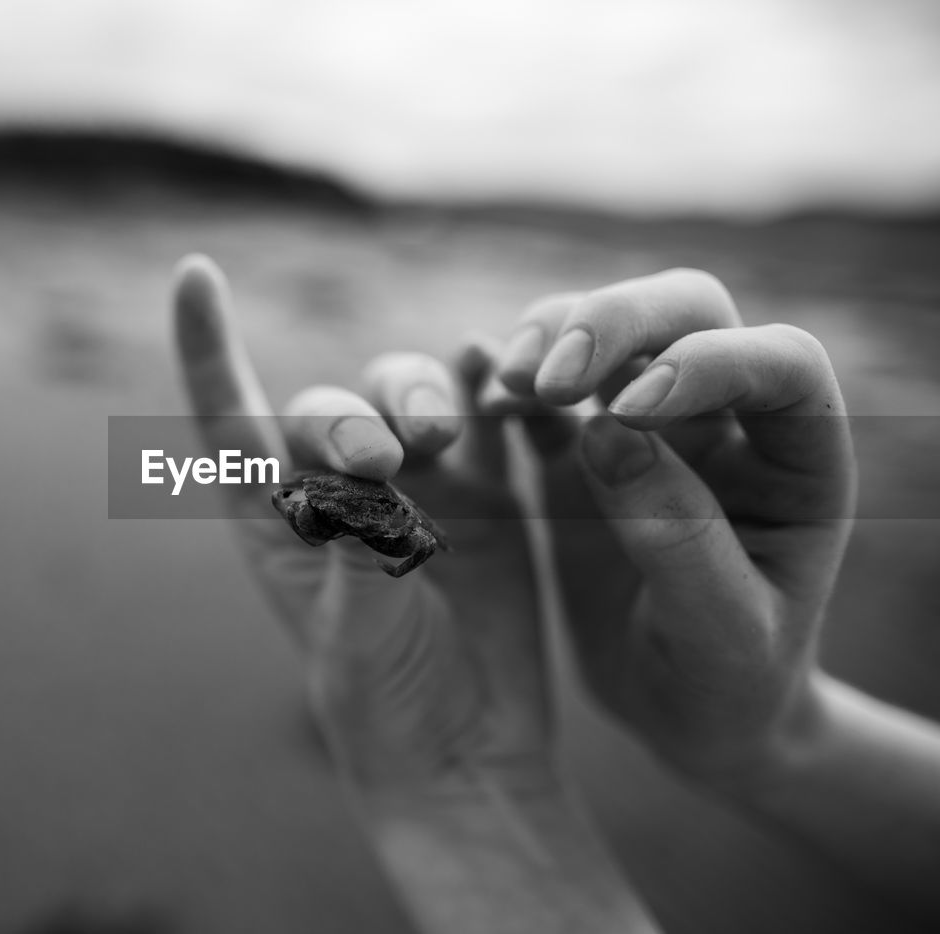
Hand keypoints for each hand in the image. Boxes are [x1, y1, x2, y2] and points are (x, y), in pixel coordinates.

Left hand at [173, 254, 546, 791]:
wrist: (470, 754)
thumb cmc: (386, 706)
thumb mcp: (357, 635)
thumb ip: (356, 552)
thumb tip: (362, 480)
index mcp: (279, 520)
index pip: (229, 419)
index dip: (208, 345)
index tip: (195, 273)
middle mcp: (345, 490)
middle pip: (335, 405)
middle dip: (357, 416)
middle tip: (389, 461)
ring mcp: (423, 486)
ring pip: (411, 394)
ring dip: (421, 393)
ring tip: (439, 435)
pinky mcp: (492, 495)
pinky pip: (492, 417)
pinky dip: (495, 388)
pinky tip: (503, 373)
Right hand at [486, 268, 856, 783]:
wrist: (689, 717)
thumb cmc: (727, 682)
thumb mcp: (721, 633)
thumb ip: (678, 536)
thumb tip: (608, 431)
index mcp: (798, 460)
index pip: (780, 364)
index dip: (711, 362)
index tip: (637, 408)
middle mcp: (729, 421)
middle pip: (687, 310)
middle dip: (618, 322)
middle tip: (552, 376)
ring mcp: (649, 428)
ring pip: (608, 329)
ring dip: (552, 334)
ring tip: (506, 387)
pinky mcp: (579, 452)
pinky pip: (544, 390)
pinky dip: (506, 381)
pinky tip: (480, 402)